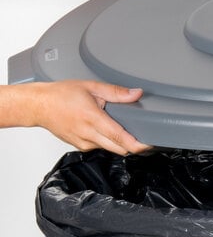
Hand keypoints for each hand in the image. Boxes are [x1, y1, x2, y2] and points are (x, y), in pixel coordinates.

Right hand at [29, 81, 149, 154]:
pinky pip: (101, 147)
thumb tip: (136, 94)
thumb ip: (116, 92)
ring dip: (121, 142)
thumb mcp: (91, 87)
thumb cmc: (61, 95)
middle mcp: (88, 135)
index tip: (150, 143)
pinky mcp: (81, 147)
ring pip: (111, 149)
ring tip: (124, 128)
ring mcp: (84, 143)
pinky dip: (108, 140)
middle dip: (135, 145)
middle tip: (146, 136)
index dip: (138, 144)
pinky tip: (106, 129)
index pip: (121, 138)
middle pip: (120, 149)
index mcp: (93, 119)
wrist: (38, 106)